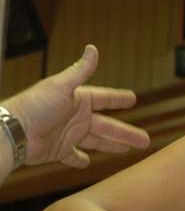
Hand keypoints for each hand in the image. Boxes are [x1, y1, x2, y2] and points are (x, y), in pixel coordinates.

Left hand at [3, 44, 149, 168]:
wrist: (14, 131)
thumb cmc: (36, 106)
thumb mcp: (61, 86)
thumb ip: (80, 70)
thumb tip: (93, 48)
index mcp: (78, 101)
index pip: (104, 99)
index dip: (118, 99)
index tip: (133, 99)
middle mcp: (75, 117)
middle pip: (107, 126)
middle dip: (126, 132)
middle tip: (145, 139)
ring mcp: (68, 135)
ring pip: (97, 141)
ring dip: (112, 145)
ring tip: (128, 149)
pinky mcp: (59, 151)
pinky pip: (73, 156)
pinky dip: (80, 159)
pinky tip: (89, 162)